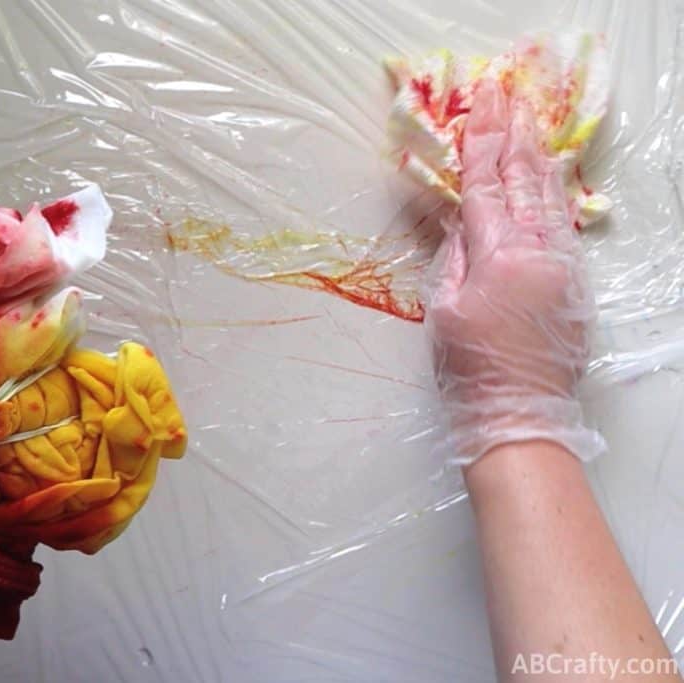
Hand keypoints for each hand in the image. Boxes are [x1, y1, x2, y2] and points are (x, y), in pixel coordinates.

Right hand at [424, 79, 605, 464]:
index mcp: (500, 256)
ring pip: (550, 198)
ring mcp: (563, 266)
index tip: (480, 106)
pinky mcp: (574, 283)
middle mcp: (540, 252)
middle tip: (503, 97)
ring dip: (536, 156)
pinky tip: (549, 175)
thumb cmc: (470, 370)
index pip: (486, 186)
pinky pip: (563, 223)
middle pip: (523, 181)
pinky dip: (554, 192)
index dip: (481, 143)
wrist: (519, 416)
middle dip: (511, 135)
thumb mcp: (445, 308)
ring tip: (527, 122)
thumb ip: (454, 255)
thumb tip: (459, 217)